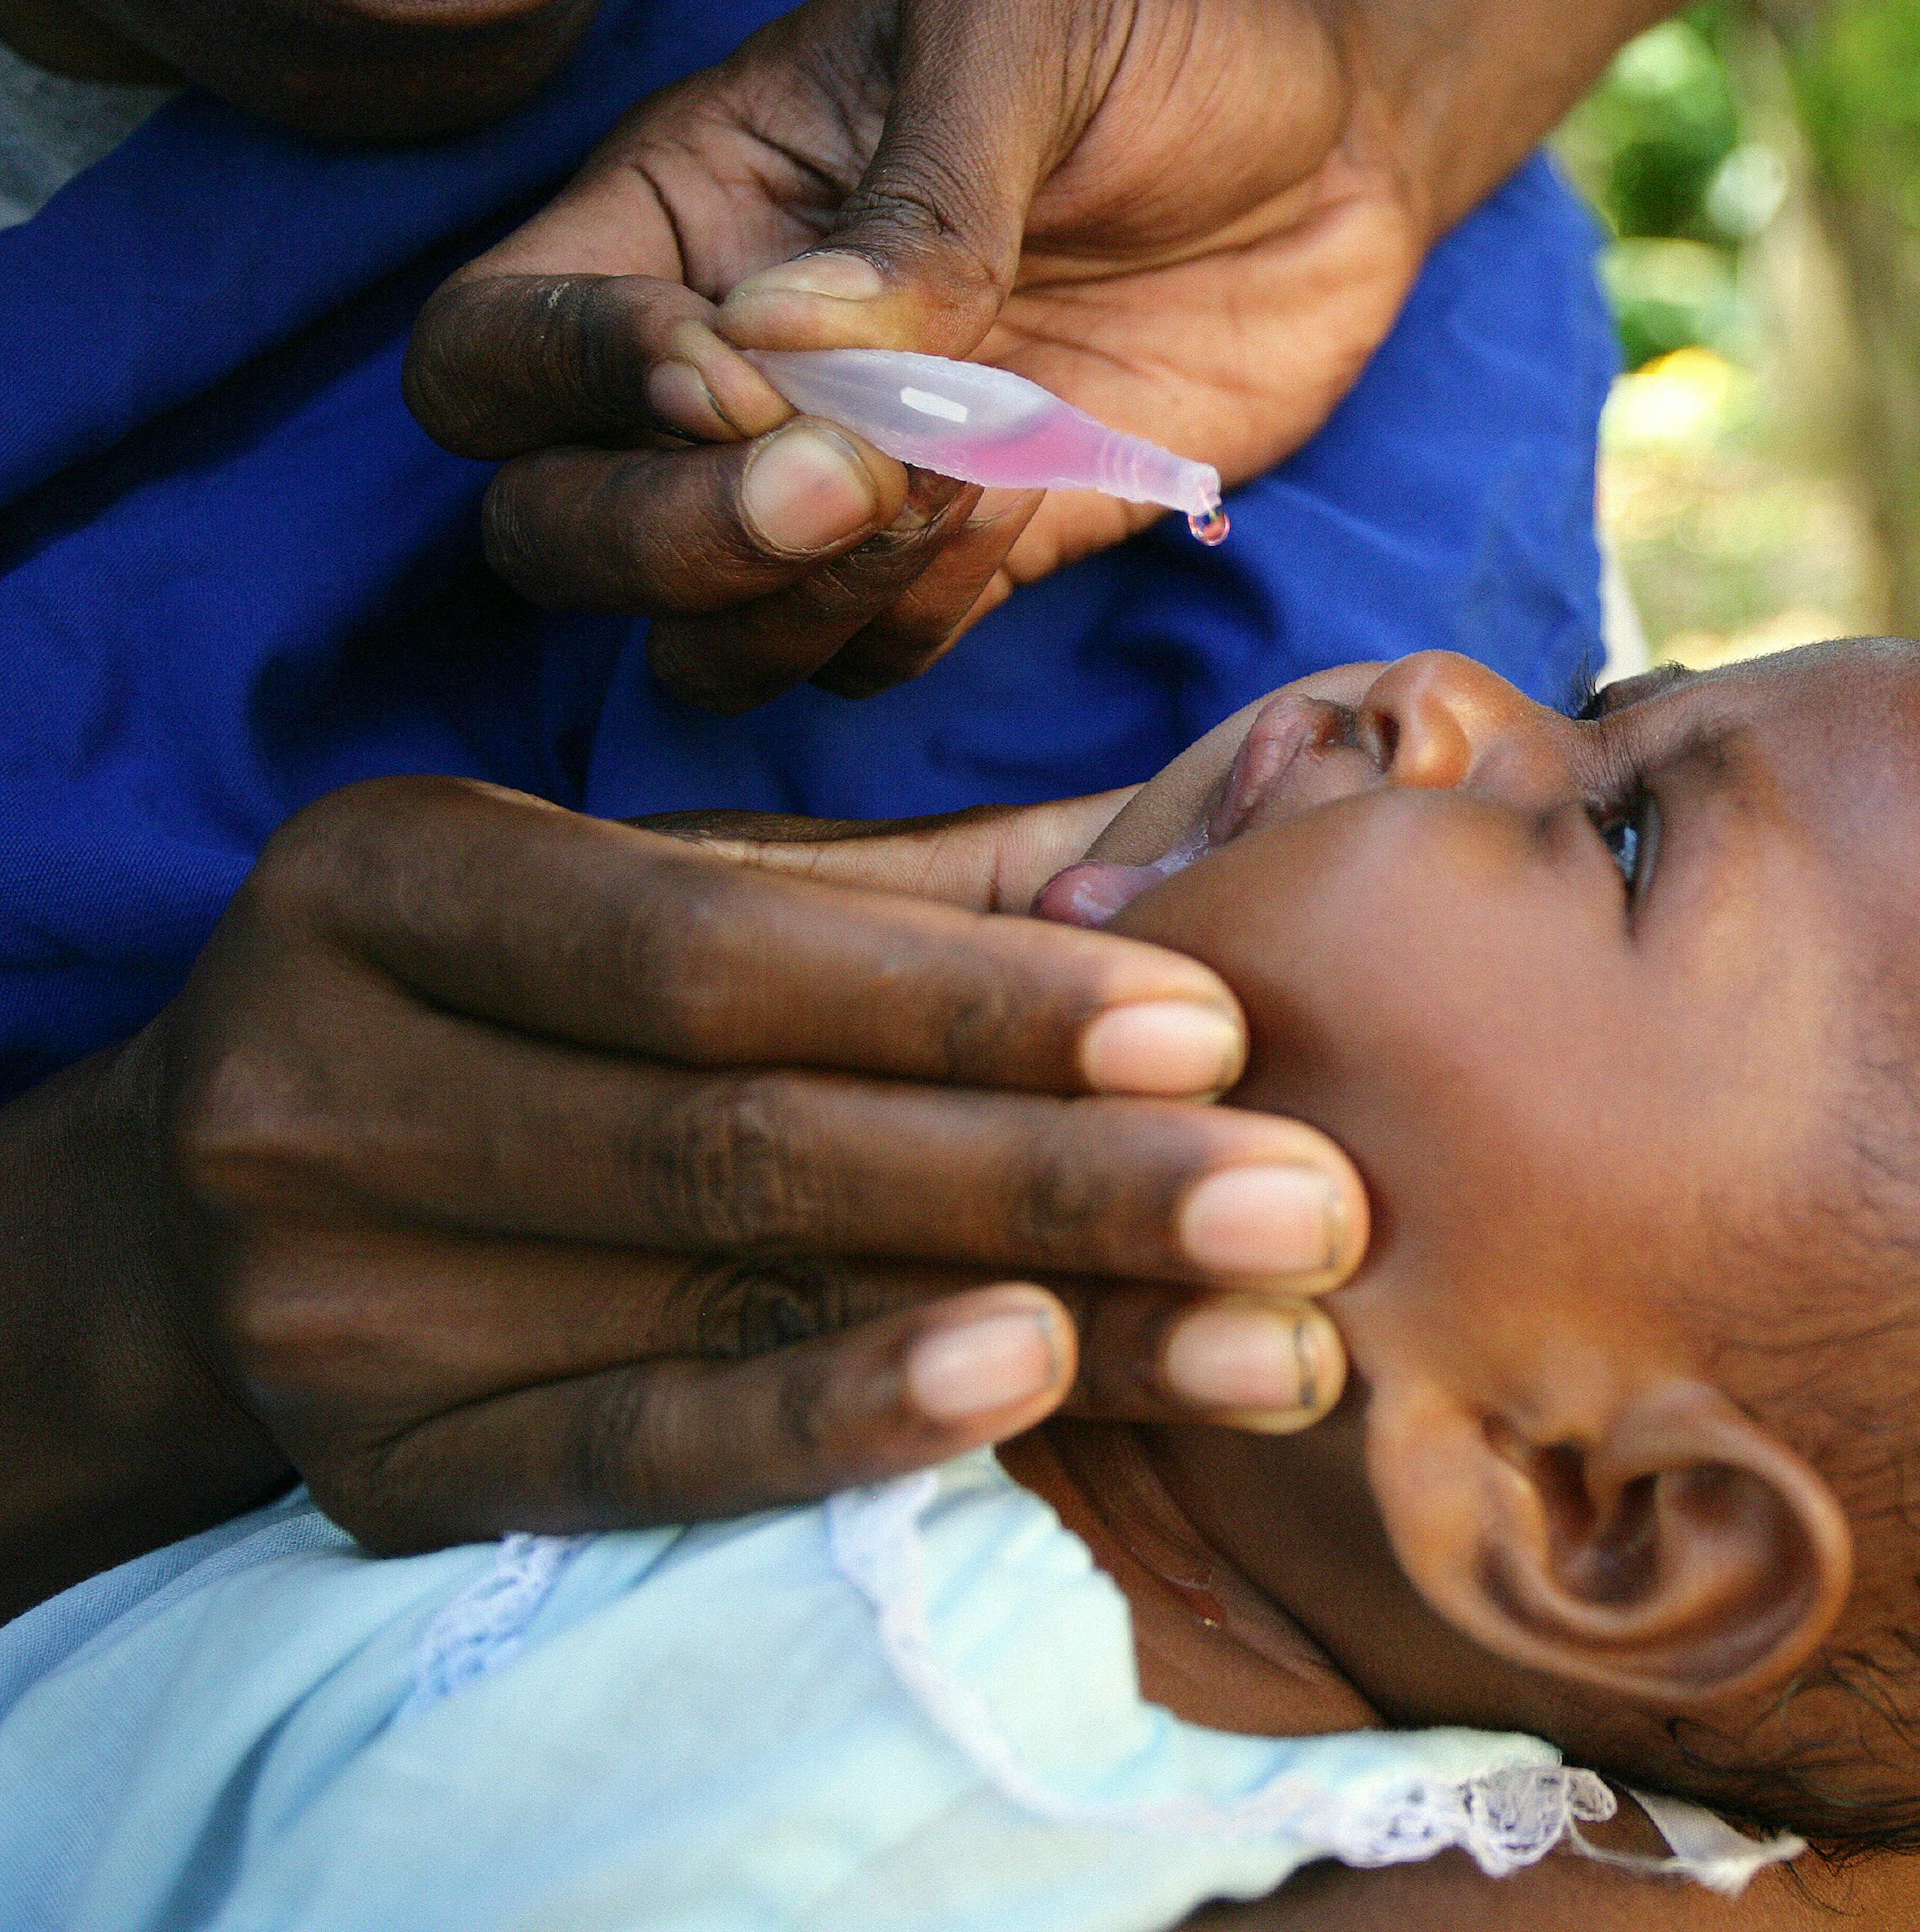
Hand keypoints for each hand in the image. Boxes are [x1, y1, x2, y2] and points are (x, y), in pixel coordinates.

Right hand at [130, 777, 1361, 1552]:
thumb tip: (1225, 838)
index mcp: (392, 876)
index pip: (717, 947)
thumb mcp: (676, 887)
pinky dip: (842, 1430)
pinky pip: (640, 1461)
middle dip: (1057, 1174)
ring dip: (1032, 1323)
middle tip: (1309, 1202)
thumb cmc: (537, 1011)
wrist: (227, 1202)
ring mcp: (326, 1297)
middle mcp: (318, 1081)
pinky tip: (1031, 1396)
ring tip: (1260, 1333)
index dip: (973, 997)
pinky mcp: (374, 1465)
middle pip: (742, 1140)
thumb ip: (928, 882)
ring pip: (728, 1304)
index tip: (1215, 1025)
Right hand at [406, 0, 1423, 710]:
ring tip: (954, 483)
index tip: (736, 366)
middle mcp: (725, 366)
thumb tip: (778, 344)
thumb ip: (913, 188)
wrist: (1345, 133)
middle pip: (551, 528)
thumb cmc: (1163, 34)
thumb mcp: (1024, 26)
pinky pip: (865, 662)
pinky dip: (916, 619)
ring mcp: (842, 481)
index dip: (568, 382)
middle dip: (667, 536)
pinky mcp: (968, 562)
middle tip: (844, 479)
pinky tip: (1020, 496)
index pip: (489, 347)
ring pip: (699, 636)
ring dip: (796, 602)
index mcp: (683, 208)